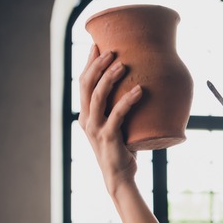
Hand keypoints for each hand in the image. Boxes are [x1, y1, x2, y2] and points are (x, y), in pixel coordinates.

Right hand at [78, 44, 142, 195]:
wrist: (120, 177)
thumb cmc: (122, 150)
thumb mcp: (117, 126)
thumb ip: (119, 110)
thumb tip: (139, 88)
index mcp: (86, 115)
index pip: (83, 83)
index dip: (89, 63)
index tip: (97, 45)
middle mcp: (86, 119)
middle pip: (86, 85)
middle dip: (97, 64)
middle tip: (111, 50)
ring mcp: (95, 128)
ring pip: (98, 96)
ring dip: (109, 77)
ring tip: (122, 64)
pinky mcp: (108, 137)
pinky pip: (117, 114)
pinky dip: (128, 100)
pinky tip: (139, 90)